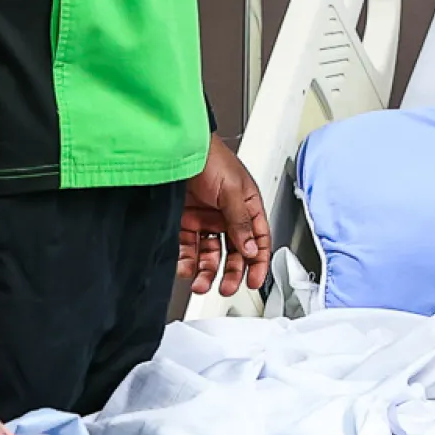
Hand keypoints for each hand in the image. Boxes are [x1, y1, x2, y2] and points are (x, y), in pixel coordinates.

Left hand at [179, 134, 268, 296]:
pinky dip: (186, 260)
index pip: (258, 240)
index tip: (255, 281)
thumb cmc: (210, 157)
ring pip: (209, 253)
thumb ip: (241, 222)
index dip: (258, 262)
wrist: (175, 147)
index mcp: (247, 207)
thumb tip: (251, 249)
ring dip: (206, 271)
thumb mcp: (233, 190)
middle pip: (234, 252)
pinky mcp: (184, 220)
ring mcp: (204, 218)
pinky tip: (185, 267)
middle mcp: (227, 215)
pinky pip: (187, 247)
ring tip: (201, 284)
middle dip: (230, 272)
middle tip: (225, 288)